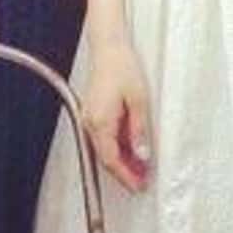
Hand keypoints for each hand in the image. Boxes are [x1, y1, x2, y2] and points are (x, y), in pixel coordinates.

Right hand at [83, 38, 152, 192]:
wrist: (109, 47)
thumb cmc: (122, 67)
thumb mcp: (139, 100)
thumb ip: (139, 131)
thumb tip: (142, 155)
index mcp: (100, 121)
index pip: (111, 160)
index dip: (126, 176)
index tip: (139, 185)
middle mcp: (90, 122)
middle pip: (106, 157)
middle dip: (124, 172)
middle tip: (143, 181)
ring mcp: (89, 118)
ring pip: (105, 149)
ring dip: (122, 160)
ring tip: (141, 167)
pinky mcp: (93, 113)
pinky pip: (103, 137)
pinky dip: (117, 146)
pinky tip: (131, 148)